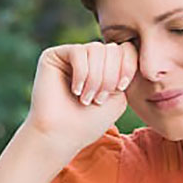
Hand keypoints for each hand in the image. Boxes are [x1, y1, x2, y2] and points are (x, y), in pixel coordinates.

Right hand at [23, 41, 137, 150]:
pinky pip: (78, 52)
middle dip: (110, 76)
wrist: (61, 135)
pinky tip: (75, 90)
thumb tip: (125, 47)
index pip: (126, 49)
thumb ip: (124, 71)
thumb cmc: (90, 122)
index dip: (128, 66)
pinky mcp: (54, 55)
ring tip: (87, 98)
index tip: (121, 88)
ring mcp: (72, 55)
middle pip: (113, 48)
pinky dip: (82, 73)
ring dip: (96, 78)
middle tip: (99, 99)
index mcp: (106, 66)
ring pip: (96, 49)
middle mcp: (89, 58)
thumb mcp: (118, 97)